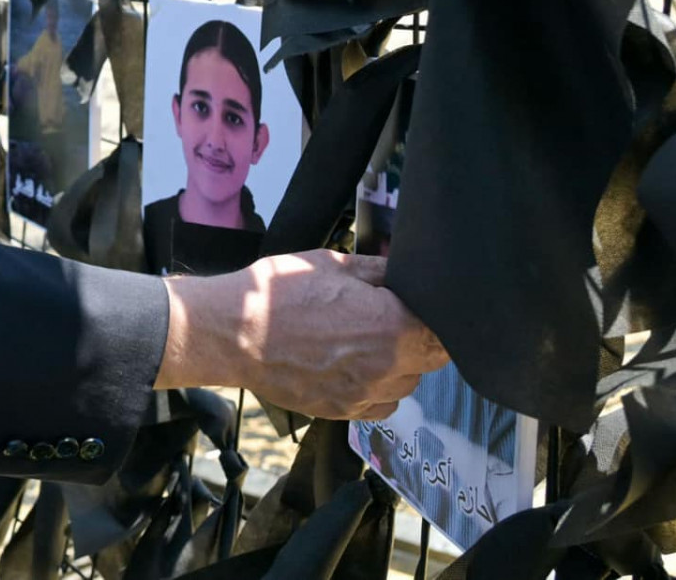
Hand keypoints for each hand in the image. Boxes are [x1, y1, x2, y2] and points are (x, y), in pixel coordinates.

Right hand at [154, 251, 447, 420]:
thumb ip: (377, 270)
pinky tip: (353, 367)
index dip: (436, 322)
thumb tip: (401, 271)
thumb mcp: (331, 263)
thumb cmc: (278, 294)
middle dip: (418, 341)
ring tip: (366, 344)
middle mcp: (385, 367)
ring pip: (405, 386)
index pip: (443, 335)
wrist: (231, 333)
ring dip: (398, 367)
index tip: (420, 311)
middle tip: (392, 321)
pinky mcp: (341, 412)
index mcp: (391, 326)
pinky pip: (378, 406)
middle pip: (429, 362)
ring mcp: (363, 395)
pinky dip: (376, 390)